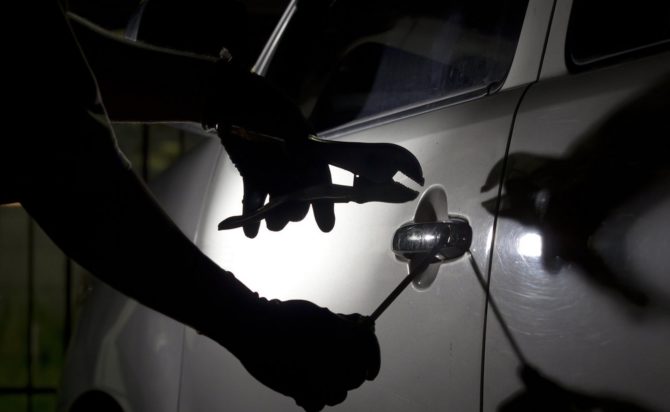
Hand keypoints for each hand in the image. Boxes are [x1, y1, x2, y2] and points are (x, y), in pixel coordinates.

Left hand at [204, 63, 334, 237]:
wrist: (230, 95)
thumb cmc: (262, 100)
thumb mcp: (283, 115)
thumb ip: (295, 137)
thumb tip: (303, 158)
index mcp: (309, 151)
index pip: (323, 182)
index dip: (326, 205)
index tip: (325, 226)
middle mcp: (294, 166)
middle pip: (300, 198)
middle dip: (295, 211)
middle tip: (286, 216)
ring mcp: (273, 172)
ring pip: (279, 204)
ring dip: (274, 217)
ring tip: (268, 223)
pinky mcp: (253, 176)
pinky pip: (255, 200)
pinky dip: (251, 217)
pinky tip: (250, 232)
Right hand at [226, 299, 380, 410]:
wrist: (256, 330)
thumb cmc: (287, 318)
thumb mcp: (320, 314)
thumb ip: (341, 326)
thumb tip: (357, 331)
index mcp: (347, 339)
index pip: (370, 351)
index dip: (373, 358)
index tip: (371, 369)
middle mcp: (340, 362)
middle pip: (356, 377)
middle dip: (349, 372)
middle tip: (335, 365)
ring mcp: (323, 381)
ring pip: (338, 395)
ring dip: (332, 388)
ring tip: (317, 374)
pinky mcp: (304, 394)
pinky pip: (317, 405)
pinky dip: (313, 399)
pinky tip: (305, 388)